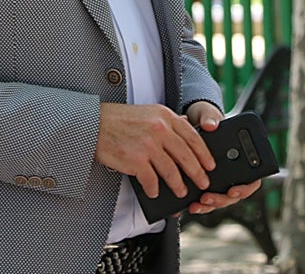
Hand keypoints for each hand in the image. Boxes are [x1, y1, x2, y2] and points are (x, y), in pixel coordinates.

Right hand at [96, 103, 214, 199]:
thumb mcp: (149, 112)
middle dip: (197, 172)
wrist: (94, 124)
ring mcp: (148, 145)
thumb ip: (168, 120)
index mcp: (165, 116)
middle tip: (203, 183)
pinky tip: (155, 192)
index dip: (204, 153)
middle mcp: (159, 129)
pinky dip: (154, 189)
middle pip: (186, 156)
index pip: (193, 136)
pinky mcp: (136, 160)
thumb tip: (187, 125)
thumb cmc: (120, 119)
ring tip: (182, 191)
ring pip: (171, 171)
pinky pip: (151, 180)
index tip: (210, 165)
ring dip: (178, 184)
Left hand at [184, 101, 262, 215]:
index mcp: (241, 157)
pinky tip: (189, 205)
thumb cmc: (206, 118)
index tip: (233, 190)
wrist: (191, 122)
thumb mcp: (207, 114)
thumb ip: (210, 117)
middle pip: (234, 195)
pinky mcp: (204, 184)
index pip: (253, 180)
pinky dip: (199, 204)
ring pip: (220, 200)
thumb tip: (211, 125)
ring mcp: (219, 180)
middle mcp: (233, 172)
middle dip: (221, 200)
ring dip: (210, 205)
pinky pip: (206, 200)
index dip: (245, 188)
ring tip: (197, 204)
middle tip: (207, 197)